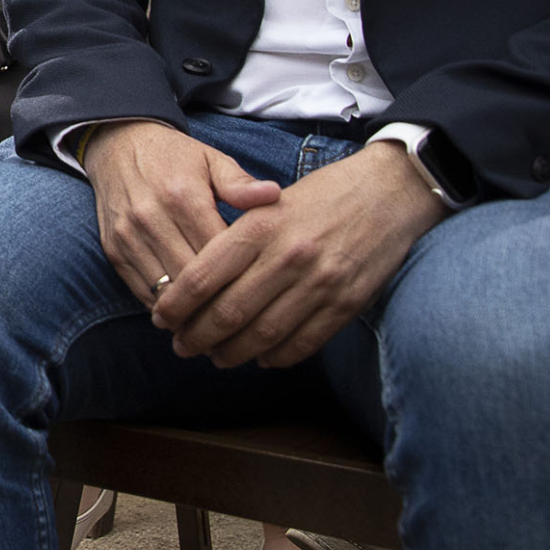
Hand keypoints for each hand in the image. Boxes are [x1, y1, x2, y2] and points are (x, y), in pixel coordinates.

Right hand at [82, 120, 281, 309]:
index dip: (243, 278)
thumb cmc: (174, 157)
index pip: (220, 254)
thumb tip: (273, 195)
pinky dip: (167, 308)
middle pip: (193, 280)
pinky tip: (190, 315)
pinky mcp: (114, 251)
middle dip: (221, 303)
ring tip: (220, 327)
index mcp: (183, 196)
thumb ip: (240, 183)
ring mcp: (129, 237)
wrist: (117, 145)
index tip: (264, 293)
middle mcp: (152, 218)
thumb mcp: (211, 160)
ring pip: (166, 293)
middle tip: (248, 320)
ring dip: (193, 314)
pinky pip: (143, 293)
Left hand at [153, 141, 445, 369]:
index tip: (161, 318)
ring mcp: (319, 283)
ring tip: (216, 357)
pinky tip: (261, 358)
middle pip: (227, 313)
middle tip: (182, 346)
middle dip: (197, 337)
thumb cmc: (320, 197)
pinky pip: (303, 343)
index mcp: (260, 226)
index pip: (202, 277)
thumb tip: (194, 281)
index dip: (176, 305)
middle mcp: (286, 256)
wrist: (388, 192)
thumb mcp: (270, 203)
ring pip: (262, 335)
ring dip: (233, 353)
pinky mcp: (346, 303)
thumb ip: (236, 238)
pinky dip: (276, 357)